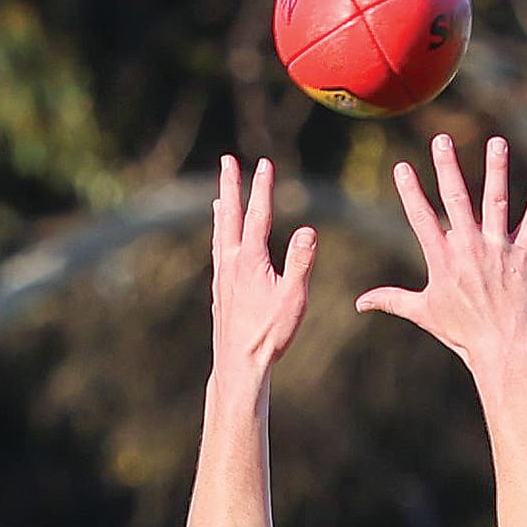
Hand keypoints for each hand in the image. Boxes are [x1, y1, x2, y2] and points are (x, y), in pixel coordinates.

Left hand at [210, 154, 315, 385]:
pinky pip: (218, 255)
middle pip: (230, 216)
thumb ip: (300, 261)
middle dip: (230, 186)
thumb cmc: (269, 335)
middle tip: (227, 161)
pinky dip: (219, 239)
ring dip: (222, 212)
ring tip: (220, 198)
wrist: (238, 366)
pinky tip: (221, 246)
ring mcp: (222, 278)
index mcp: (250, 260)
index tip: (264, 164)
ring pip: (220, 235)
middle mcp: (231, 264)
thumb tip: (308, 229)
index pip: (258, 215)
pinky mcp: (219, 294)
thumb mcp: (293, 298)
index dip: (262, 188)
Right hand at [354, 132, 526, 382]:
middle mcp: (468, 249)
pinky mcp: (522, 258)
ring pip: (496, 203)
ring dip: (496, 170)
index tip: (402, 166)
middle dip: (447, 168)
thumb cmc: (461, 333)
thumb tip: (360, 303)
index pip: (421, 218)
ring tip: (496, 142)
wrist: (500, 349)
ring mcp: (497, 251)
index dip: (410, 192)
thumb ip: (392, 300)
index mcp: (442, 260)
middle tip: (441, 139)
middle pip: (456, 200)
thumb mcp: (423, 314)